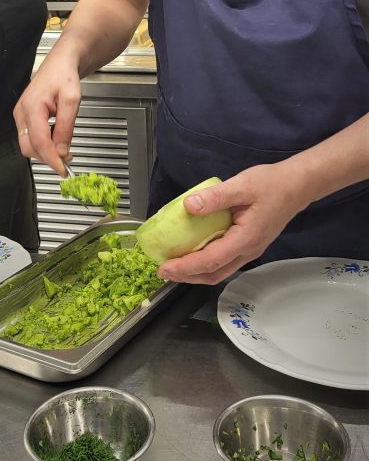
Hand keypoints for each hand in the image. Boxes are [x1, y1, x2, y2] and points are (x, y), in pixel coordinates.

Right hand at [14, 46, 81, 174]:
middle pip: (29, 148)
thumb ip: (66, 127)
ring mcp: (20, 115)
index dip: (52, 159)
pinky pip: (30, 138)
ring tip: (64, 149)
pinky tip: (56, 142)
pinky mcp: (24, 117)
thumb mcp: (72, 100)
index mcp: (32, 106)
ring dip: (45, 152)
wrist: (60, 64)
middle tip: (67, 161)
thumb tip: (62, 151)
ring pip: (28, 145)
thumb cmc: (64, 76)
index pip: (39, 142)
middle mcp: (22, 112)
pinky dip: (43, 145)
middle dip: (47, 158)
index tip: (63, 170)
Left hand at [156, 159, 311, 285]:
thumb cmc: (271, 184)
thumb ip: (215, 197)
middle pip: (214, 274)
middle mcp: (248, 250)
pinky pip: (225, 260)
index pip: (211, 260)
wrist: (297, 186)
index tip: (165, 267)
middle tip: (164, 271)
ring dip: (196, 272)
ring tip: (175, 265)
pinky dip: (206, 262)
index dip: (186, 267)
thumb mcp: (241, 185)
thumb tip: (188, 206)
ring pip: (220, 270)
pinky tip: (194, 251)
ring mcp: (250, 250)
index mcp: (245, 239)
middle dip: (187, 276)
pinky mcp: (249, 244)